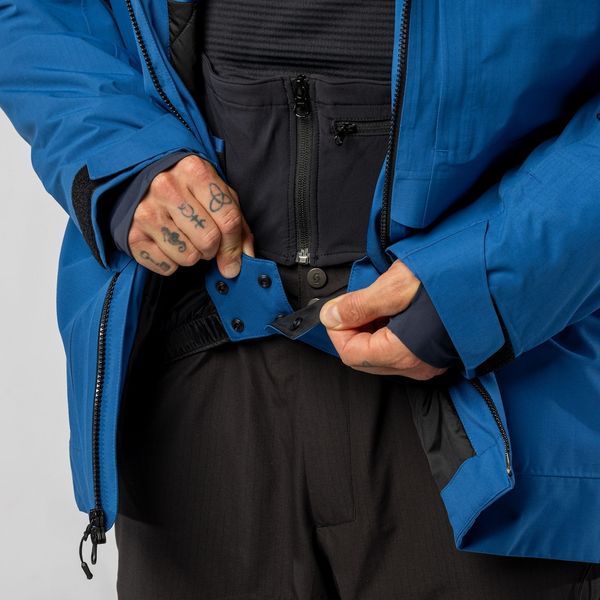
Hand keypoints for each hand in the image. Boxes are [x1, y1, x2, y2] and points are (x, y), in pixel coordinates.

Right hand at [128, 155, 254, 276]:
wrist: (140, 180)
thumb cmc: (187, 188)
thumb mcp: (216, 194)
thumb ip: (237, 224)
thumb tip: (246, 260)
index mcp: (194, 171)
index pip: (228, 219)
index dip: (234, 245)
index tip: (233, 259)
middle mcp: (167, 187)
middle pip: (209, 239)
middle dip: (213, 250)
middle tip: (206, 243)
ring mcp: (146, 210)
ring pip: (188, 256)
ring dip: (193, 256)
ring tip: (185, 239)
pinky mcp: (131, 233)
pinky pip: (166, 266)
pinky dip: (172, 262)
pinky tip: (168, 244)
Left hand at [319, 259, 447, 379]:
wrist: (504, 276)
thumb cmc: (456, 277)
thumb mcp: (398, 285)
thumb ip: (360, 305)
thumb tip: (330, 316)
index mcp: (405, 353)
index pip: (350, 354)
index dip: (337, 329)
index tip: (338, 306)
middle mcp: (417, 366)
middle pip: (364, 357)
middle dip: (352, 328)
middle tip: (357, 300)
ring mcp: (430, 362)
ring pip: (382, 353)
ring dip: (371, 328)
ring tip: (379, 298)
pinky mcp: (439, 352)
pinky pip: (401, 349)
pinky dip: (389, 329)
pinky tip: (396, 306)